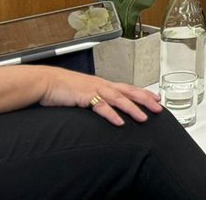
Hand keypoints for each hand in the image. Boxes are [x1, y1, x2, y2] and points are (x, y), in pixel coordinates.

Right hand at [40, 68, 162, 126]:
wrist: (46, 82)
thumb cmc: (63, 88)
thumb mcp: (84, 92)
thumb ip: (95, 98)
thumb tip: (104, 106)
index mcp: (103, 84)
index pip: (129, 88)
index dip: (144, 93)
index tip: (157, 98)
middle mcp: (103, 85)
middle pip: (129, 92)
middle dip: (146, 100)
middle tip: (159, 108)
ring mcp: (95, 90)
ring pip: (119, 99)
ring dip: (133, 109)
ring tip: (144, 118)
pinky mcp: (85, 97)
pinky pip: (101, 106)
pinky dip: (112, 114)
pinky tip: (120, 122)